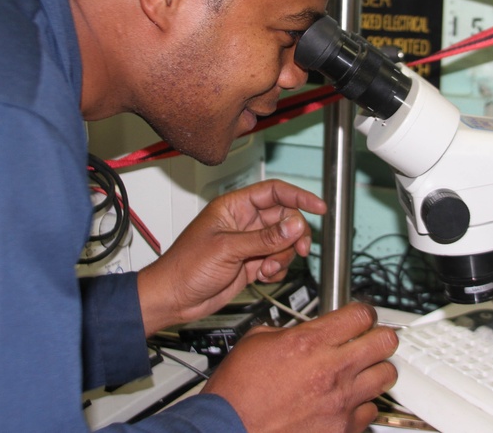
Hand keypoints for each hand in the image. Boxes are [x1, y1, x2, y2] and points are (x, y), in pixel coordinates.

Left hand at [136, 179, 325, 332]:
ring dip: (283, 256)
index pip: (274, 192)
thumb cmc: (185, 267)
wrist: (173, 299)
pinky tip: (262, 275)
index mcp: (234, 207)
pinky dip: (276, 269)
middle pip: (284, 218)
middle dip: (294, 234)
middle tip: (299, 248)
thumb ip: (264, 238)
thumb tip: (295, 226)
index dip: (299, 197)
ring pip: (283, 242)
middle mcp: (243, 223)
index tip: (319, 207)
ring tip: (268, 267)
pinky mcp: (250, 264)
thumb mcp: (228, 249)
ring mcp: (248, 244)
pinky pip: (276, 261)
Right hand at [202, 302, 398, 432]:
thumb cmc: (237, 395)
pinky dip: (362, 404)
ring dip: (376, 369)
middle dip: (380, 336)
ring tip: (363, 370)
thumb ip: (286, 331)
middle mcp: (331, 370)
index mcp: (309, 343)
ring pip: (386, 375)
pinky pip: (371, 410)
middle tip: (371, 339)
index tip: (360, 317)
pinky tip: (347, 401)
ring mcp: (340, 401)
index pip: (360, 315)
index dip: (362, 313)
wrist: (229, 431)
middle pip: (384, 341)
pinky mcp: (343, 429)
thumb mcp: (255, 344)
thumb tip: (300, 330)